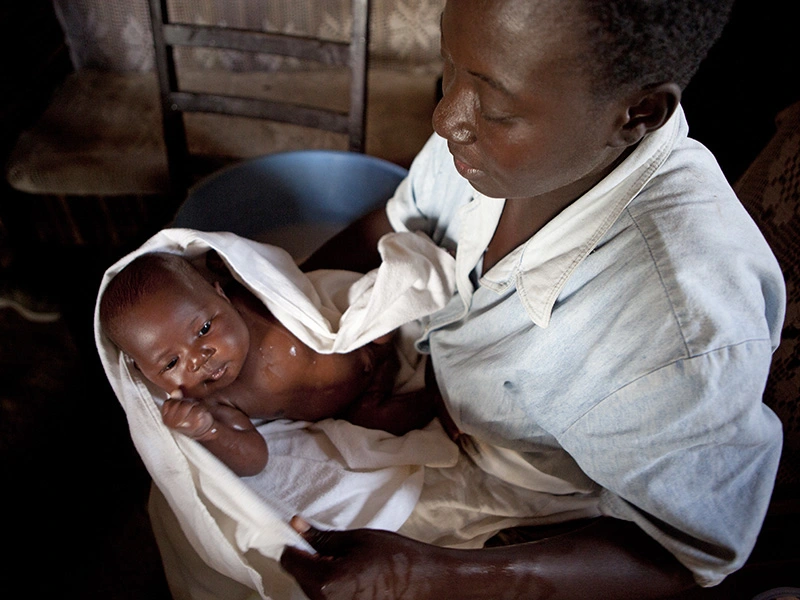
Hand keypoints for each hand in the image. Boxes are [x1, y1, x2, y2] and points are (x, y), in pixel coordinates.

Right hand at [160, 395, 216, 439]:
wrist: (203, 431)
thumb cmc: (189, 418)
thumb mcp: (178, 410)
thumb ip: (175, 400)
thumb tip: (176, 392)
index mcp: (166, 420)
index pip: (169, 402)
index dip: (177, 402)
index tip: (182, 408)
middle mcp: (173, 424)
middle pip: (178, 403)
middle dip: (186, 403)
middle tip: (190, 410)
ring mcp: (184, 424)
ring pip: (188, 405)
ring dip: (193, 405)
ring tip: (195, 411)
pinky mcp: (196, 423)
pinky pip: (198, 408)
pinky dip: (201, 409)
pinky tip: (200, 415)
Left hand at [280, 517, 442, 599]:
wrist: (421, 581)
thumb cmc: (394, 558)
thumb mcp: (356, 539)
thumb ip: (322, 537)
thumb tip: (297, 526)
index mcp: (327, 581)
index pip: (290, 561)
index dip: (295, 544)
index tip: (303, 535)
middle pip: (298, 577)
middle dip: (308, 560)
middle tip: (332, 550)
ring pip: (310, 589)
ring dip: (319, 574)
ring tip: (346, 564)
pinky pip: (324, 598)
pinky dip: (330, 586)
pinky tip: (351, 577)